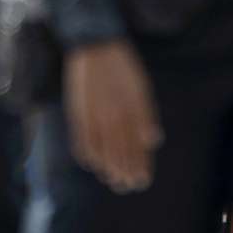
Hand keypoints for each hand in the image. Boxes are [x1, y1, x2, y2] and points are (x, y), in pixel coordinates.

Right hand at [64, 39, 160, 193]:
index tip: (141, 181)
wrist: (96, 46)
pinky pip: (82, 142)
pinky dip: (87, 156)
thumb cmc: (123, 68)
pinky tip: (91, 163)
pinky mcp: (78, 114)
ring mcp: (95, 117)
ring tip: (111, 179)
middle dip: (125, 173)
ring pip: (102, 152)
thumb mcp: (141, 88)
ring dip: (107, 169)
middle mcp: (115, 117)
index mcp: (133, 111)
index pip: (138, 147)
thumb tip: (153, 142)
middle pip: (120, 154)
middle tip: (127, 186)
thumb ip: (147, 116)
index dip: (140, 166)